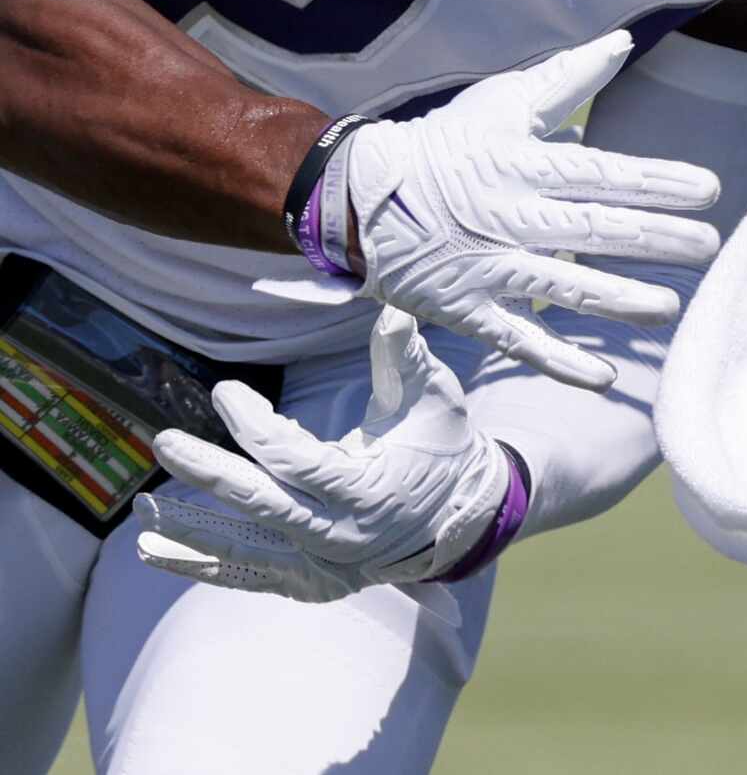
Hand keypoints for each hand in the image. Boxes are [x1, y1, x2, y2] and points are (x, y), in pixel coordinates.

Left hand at [135, 308, 519, 605]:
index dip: (253, 426)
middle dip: (208, 474)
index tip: (225, 393)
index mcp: (368, 489)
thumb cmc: (442, 447)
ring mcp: (321, 564)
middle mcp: (340, 534)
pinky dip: (200, 564)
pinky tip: (154, 552)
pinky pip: (245, 574)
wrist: (459, 518)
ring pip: (242, 549)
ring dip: (188, 530)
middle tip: (164, 442)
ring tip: (141, 509)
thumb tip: (392, 312)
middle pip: (261, 505)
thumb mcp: (433, 399)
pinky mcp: (308, 580)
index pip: (295, 459)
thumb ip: (404, 359)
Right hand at [337, 34, 722, 388]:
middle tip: (709, 246)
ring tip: (670, 308)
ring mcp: (486, 268)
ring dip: (618, 301)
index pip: (601, 173)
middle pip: (592, 230)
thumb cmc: (444, 144)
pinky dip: (560, 361)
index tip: (708, 189)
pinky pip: (517, 340)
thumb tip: (621, 41)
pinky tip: (605, 377)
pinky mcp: (466, 309)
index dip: (656, 181)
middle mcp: (509, 218)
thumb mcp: (502, 103)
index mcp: (521, 166)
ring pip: (562, 288)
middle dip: (655, 239)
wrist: (355, 197)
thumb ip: (567, 78)